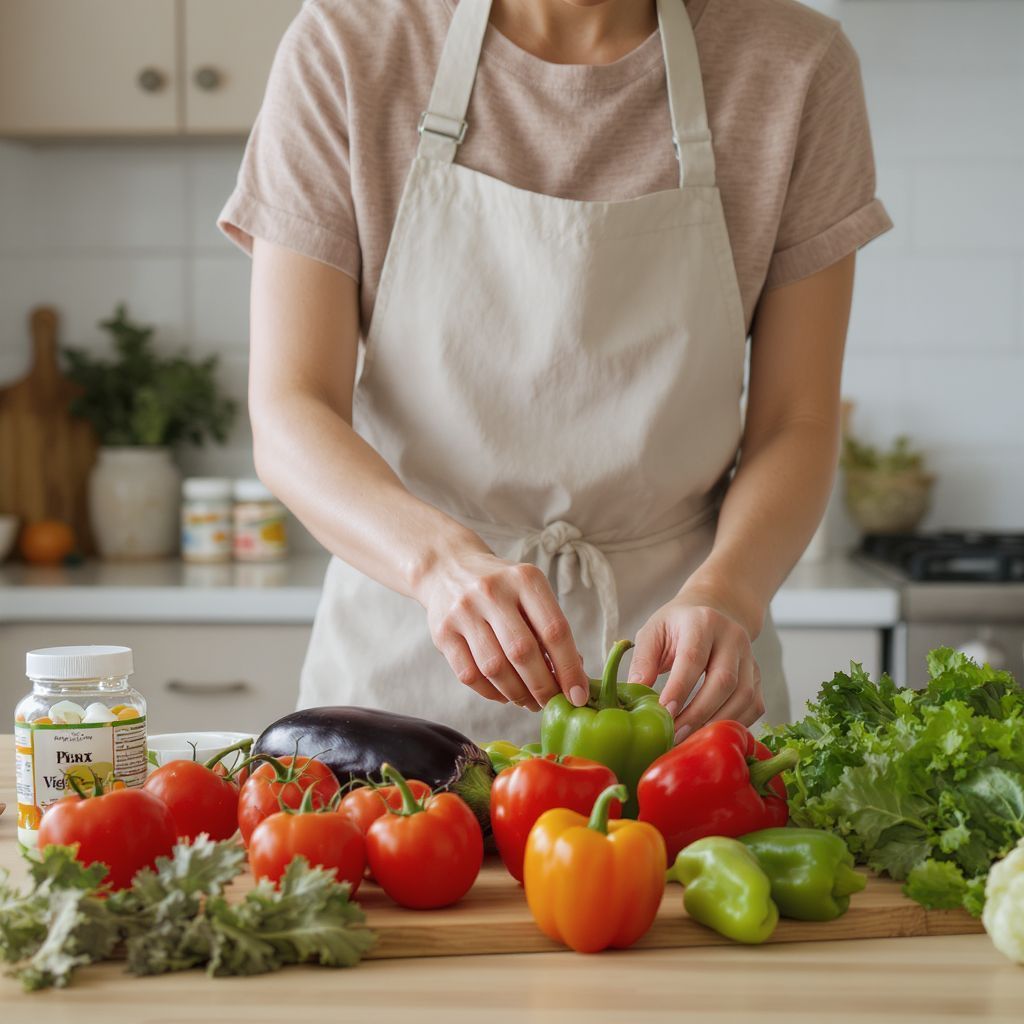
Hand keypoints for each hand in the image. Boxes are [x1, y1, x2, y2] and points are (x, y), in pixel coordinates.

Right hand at [417, 549, 589, 711]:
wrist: (448, 568)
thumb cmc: (502, 588)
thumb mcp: (530, 593)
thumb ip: (550, 630)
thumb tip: (573, 678)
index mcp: (525, 579)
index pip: (554, 630)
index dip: (569, 668)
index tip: (578, 696)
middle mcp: (492, 591)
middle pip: (523, 652)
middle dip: (543, 687)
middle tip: (552, 703)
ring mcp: (463, 611)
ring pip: (494, 668)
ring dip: (517, 694)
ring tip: (529, 701)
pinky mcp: (442, 632)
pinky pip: (469, 675)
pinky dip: (491, 693)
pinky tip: (504, 694)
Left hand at [628, 589, 764, 741]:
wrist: (714, 609)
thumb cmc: (677, 624)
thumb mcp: (653, 630)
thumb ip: (643, 659)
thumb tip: (636, 689)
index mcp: (703, 621)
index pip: (693, 658)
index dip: (680, 688)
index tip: (665, 712)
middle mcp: (732, 637)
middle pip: (724, 681)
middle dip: (698, 713)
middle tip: (675, 734)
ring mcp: (750, 656)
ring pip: (743, 697)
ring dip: (716, 722)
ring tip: (690, 739)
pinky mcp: (757, 675)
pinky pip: (754, 706)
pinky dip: (734, 724)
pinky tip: (711, 734)